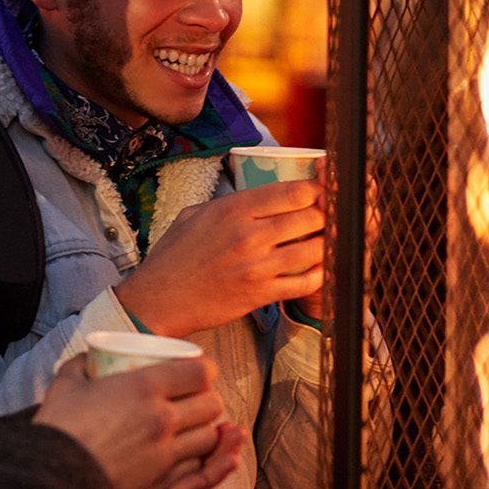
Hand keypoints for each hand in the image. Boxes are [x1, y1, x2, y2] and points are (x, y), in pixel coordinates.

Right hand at [35, 356, 241, 488]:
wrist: (49, 482)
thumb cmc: (57, 429)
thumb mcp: (66, 384)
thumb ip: (81, 365)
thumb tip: (89, 357)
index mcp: (144, 387)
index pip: (200, 372)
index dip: (206, 370)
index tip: (199, 372)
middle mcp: (163, 419)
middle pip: (212, 405)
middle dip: (209, 400)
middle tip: (195, 401)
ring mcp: (165, 454)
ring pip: (209, 439)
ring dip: (207, 431)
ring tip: (194, 428)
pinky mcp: (161, 484)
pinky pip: (198, 471)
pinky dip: (201, 461)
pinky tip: (195, 456)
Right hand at [116, 180, 325, 338]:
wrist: (158, 299)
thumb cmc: (173, 256)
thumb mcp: (195, 214)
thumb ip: (229, 202)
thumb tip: (258, 192)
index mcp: (234, 209)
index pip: (293, 191)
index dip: (317, 189)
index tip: (322, 191)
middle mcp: (249, 235)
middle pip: (311, 217)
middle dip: (327, 215)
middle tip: (330, 217)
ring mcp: (257, 267)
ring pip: (315, 249)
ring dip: (327, 244)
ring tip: (328, 241)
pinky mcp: (261, 295)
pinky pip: (305, 283)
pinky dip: (319, 275)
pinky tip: (320, 269)